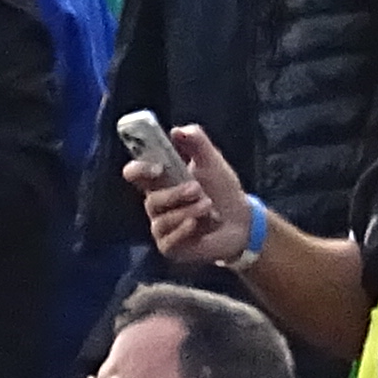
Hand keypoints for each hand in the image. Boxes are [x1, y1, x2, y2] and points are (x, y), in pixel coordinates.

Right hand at [134, 121, 253, 268]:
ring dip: (187, 211)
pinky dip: (183, 230)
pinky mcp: (170, 246)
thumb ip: (196, 142)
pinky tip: (197, 225)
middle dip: (175, 194)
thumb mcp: (212, 161)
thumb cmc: (223, 190)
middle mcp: (157, 205)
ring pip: (161, 220)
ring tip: (208, 206)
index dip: (138, 169)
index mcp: (161, 181)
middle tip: (198, 189)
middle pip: (150, 200)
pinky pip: (168, 240)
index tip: (157, 168)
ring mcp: (162, 227)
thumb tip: (176, 131)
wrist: (242, 221)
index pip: (135, 174)